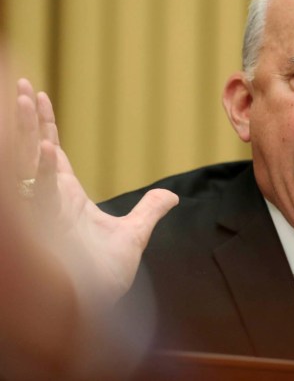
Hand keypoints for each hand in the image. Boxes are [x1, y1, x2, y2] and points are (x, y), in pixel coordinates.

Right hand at [15, 78, 178, 302]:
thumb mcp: (132, 237)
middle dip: (23, 118)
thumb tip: (172, 196)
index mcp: (64, 197)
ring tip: (22, 97)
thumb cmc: (103, 279)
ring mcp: (43, 212)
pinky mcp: (44, 230)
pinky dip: (41, 171)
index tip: (36, 95)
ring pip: (27, 164)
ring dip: (22, 131)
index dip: (41, 124)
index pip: (49, 150)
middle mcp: (49, 200)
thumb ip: (149, 211)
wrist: (96, 309)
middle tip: (20, 85)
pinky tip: (45, 147)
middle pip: (31, 148)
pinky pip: (40, 194)